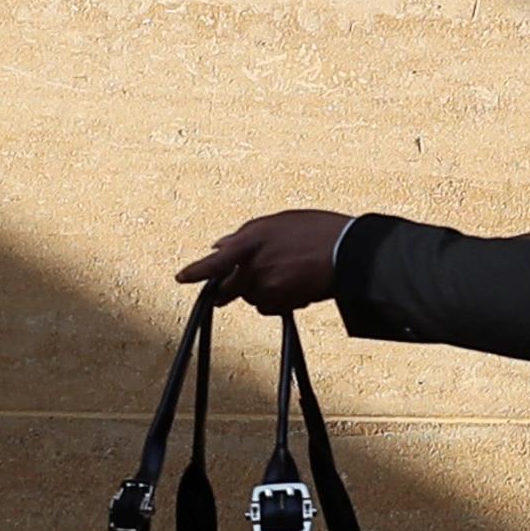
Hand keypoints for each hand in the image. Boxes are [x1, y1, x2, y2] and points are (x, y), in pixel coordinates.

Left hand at [177, 208, 350, 312]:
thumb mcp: (276, 223)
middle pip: (228, 289)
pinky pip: (270, 307)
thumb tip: (220, 246)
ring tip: (287, 273)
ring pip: (252, 298)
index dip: (196, 272)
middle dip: (228, 289)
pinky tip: (296, 286)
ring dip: (260, 291)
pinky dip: (278, 300)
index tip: (181, 278)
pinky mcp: (282, 303)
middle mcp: (254, 268)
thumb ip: (244, 236)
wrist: (348, 252)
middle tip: (233, 285)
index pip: (213, 262)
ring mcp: (267, 288)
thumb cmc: (316, 230)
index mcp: (249, 242)